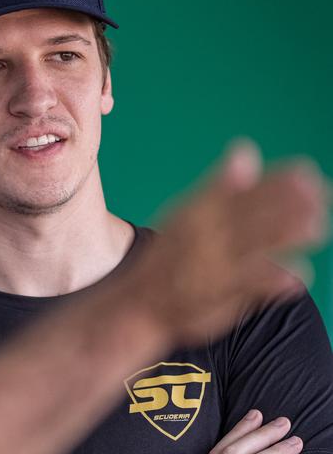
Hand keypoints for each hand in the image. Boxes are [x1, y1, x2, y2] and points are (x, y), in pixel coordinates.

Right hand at [128, 141, 326, 346]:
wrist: (139, 302)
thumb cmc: (171, 256)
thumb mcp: (188, 215)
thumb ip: (221, 188)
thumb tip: (246, 150)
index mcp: (200, 213)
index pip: (241, 193)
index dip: (274, 184)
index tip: (306, 172)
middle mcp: (206, 238)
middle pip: (249, 217)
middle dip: (284, 206)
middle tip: (319, 192)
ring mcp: (212, 269)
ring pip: (250, 249)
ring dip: (282, 238)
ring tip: (316, 226)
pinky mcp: (217, 300)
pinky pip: (245, 289)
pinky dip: (269, 282)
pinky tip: (297, 275)